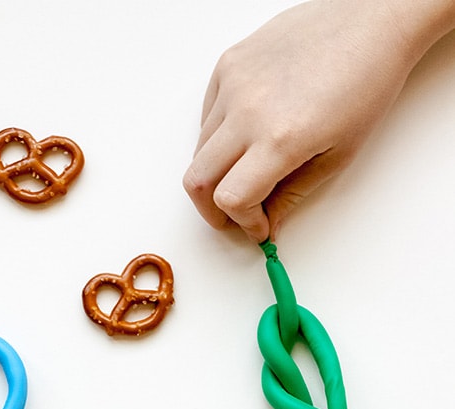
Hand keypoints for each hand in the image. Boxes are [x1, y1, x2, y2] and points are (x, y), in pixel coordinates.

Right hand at [183, 0, 434, 241]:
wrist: (371, 20)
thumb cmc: (366, 82)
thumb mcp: (338, 155)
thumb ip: (293, 195)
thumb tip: (267, 222)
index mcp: (281, 139)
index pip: (232, 199)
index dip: (242, 223)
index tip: (256, 228)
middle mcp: (249, 111)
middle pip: (198, 181)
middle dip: (212, 210)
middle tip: (232, 216)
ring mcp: (233, 84)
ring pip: (199, 150)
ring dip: (217, 173)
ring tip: (246, 173)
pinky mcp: (229, 64)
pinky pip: (206, 116)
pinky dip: (217, 139)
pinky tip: (246, 137)